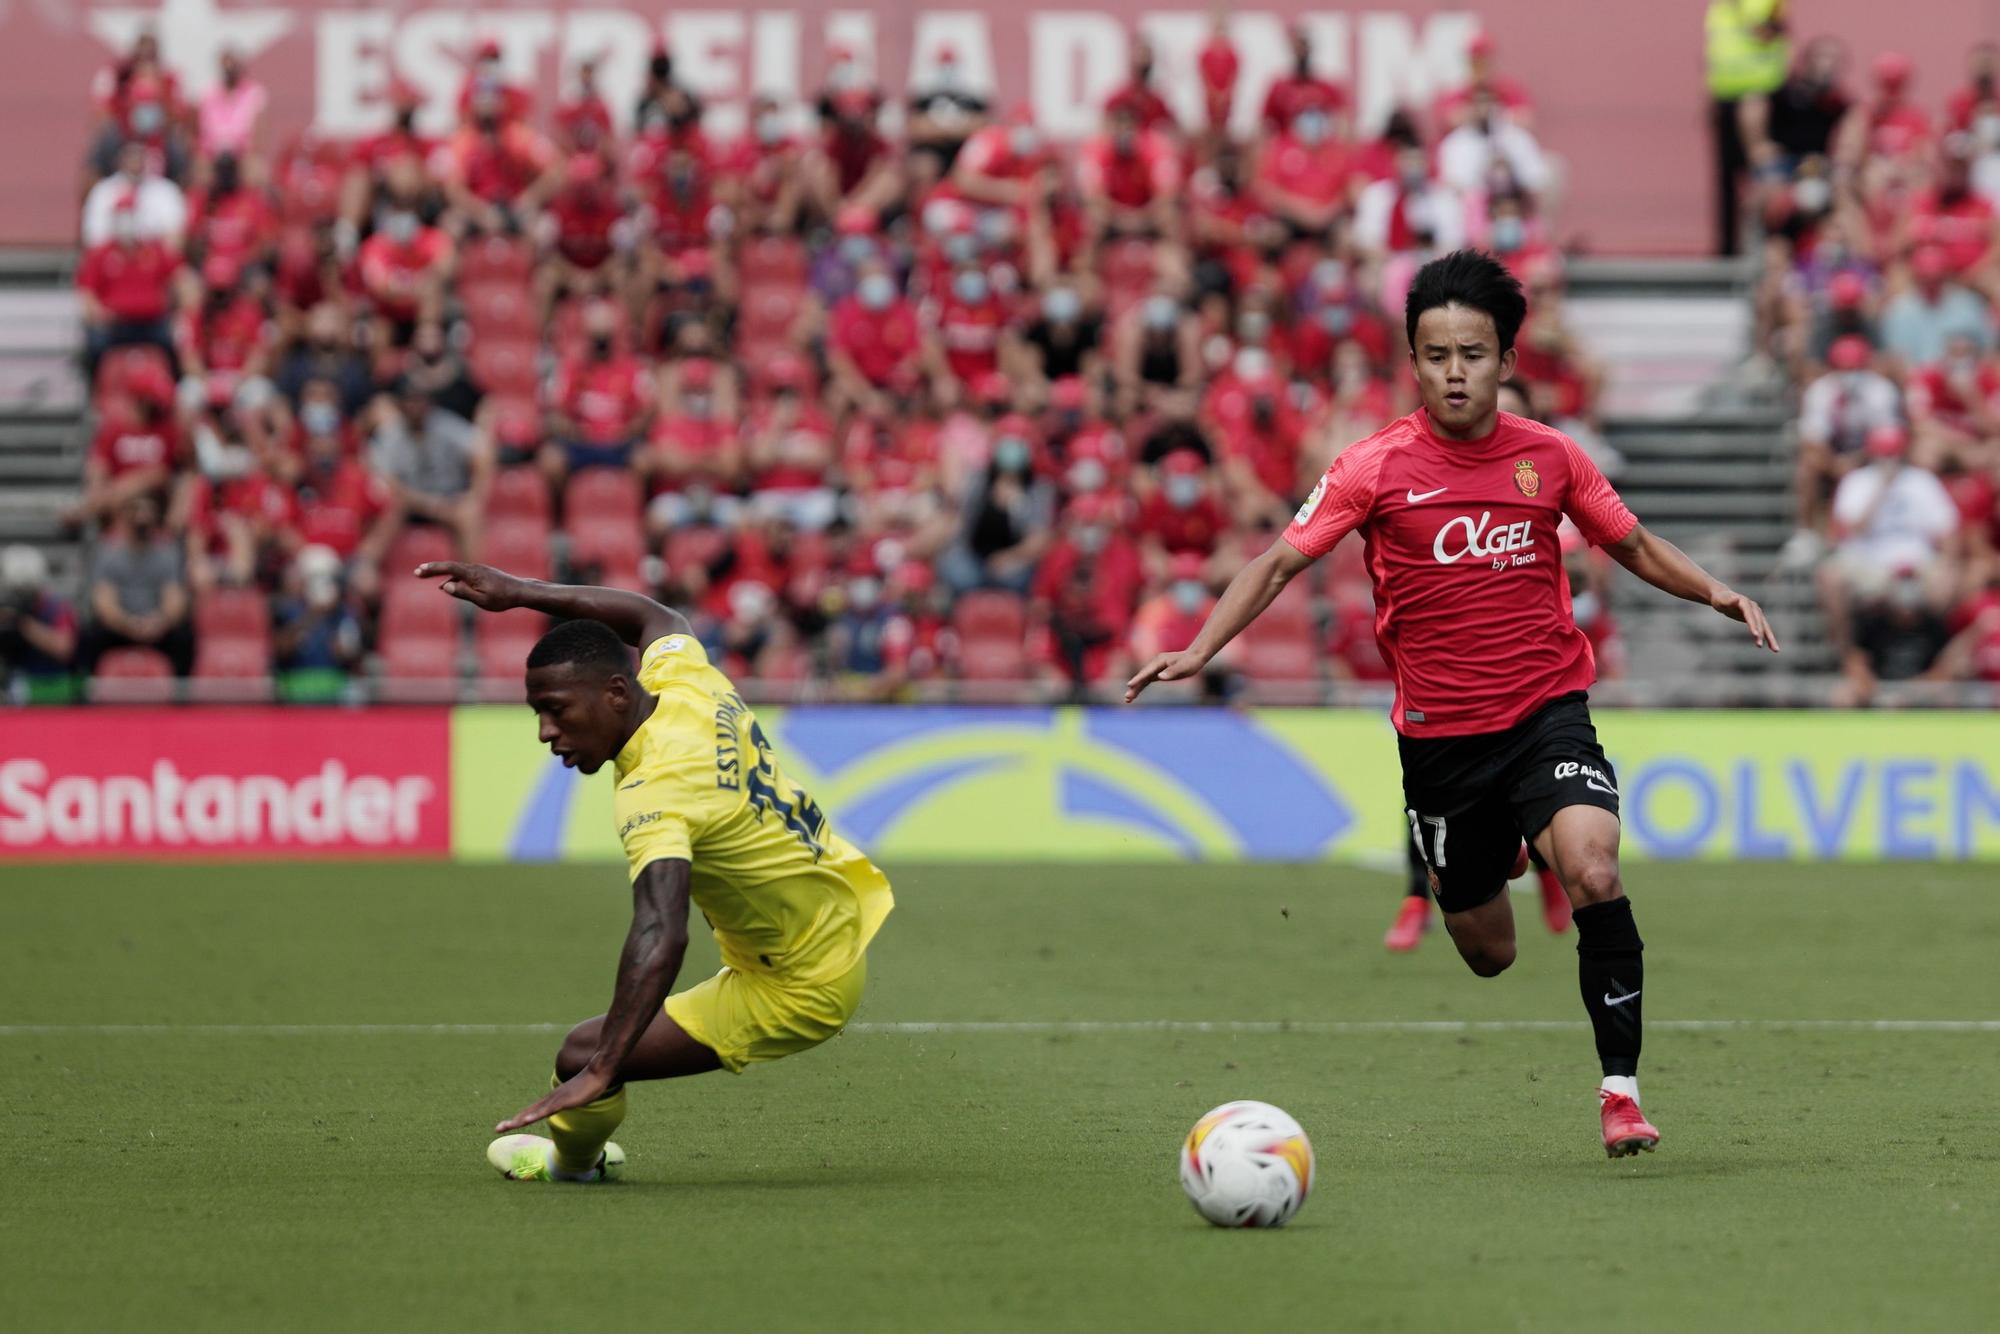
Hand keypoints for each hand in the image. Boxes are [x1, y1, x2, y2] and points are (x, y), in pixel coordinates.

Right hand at [415, 560, 523, 610]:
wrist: (521, 591)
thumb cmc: (502, 598)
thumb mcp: (481, 600)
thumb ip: (462, 592)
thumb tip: (444, 586)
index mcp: (472, 574)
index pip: (448, 568)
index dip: (433, 569)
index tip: (419, 571)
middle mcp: (474, 568)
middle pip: (449, 566)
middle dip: (432, 569)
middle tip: (417, 572)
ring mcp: (478, 570)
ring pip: (456, 570)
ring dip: (440, 572)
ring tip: (425, 575)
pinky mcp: (482, 573)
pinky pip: (463, 574)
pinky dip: (452, 577)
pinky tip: (446, 585)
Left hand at [494, 1064, 614, 1134]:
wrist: (599, 1071)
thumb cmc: (590, 1083)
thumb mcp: (577, 1096)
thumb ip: (571, 1099)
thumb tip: (570, 1102)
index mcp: (552, 1099)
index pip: (532, 1110)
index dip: (519, 1118)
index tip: (506, 1125)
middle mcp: (551, 1099)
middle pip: (528, 1112)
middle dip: (512, 1121)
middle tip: (497, 1129)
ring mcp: (556, 1100)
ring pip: (534, 1112)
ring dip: (519, 1120)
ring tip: (507, 1126)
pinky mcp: (564, 1101)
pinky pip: (547, 1111)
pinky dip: (535, 1115)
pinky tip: (526, 1120)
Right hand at [1125, 649, 1208, 701]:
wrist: (1195, 657)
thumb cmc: (1190, 662)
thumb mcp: (1183, 668)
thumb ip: (1171, 672)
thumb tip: (1159, 677)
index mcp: (1159, 661)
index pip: (1146, 672)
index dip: (1138, 679)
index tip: (1130, 685)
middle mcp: (1155, 664)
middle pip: (1142, 676)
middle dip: (1134, 687)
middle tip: (1127, 698)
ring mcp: (1156, 668)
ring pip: (1143, 680)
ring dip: (1135, 689)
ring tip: (1127, 700)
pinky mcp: (1158, 673)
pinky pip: (1147, 681)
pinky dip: (1141, 687)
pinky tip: (1135, 694)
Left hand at [1711, 587, 1780, 652]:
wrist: (1724, 596)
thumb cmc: (1721, 599)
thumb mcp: (1722, 600)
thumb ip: (1730, 601)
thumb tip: (1736, 599)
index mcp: (1745, 602)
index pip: (1750, 615)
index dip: (1753, 624)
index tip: (1755, 635)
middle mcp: (1754, 607)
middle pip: (1760, 621)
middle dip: (1761, 633)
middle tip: (1759, 645)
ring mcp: (1757, 612)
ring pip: (1765, 626)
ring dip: (1770, 638)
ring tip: (1775, 650)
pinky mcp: (1756, 618)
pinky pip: (1763, 629)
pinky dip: (1767, 637)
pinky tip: (1771, 647)